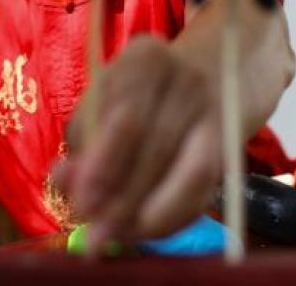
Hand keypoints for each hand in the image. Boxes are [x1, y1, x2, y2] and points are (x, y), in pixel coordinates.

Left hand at [51, 34, 221, 252]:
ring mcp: (215, 110)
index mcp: (145, 58)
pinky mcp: (232, 144)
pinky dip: (173, 217)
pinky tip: (145, 231)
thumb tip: (64, 181)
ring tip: (116, 237)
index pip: (127, 115)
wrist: (216, 72)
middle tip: (95, 235)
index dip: (104, 165)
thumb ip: (84, 138)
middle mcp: (186, 78)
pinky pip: (204, 188)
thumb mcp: (107, 98)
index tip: (82, 205)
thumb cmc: (143, 92)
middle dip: (122, 197)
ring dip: (147, 214)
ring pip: (186, 171)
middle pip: (156, 146)